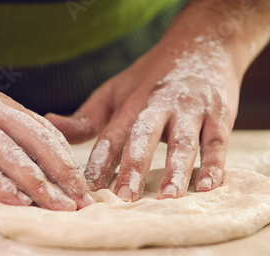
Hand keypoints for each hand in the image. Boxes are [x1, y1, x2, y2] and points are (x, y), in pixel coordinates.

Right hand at [0, 52, 93, 209]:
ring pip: (12, 157)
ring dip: (40, 186)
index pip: (46, 134)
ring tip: (60, 208)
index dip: (68, 161)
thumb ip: (3, 127)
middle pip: (38, 146)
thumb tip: (30, 154)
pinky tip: (15, 201)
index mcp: (2, 106)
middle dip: (64, 176)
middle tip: (83, 202)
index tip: (83, 186)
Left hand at [46, 36, 239, 200]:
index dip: (98, 163)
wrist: (203, 43)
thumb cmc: (152, 75)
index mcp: (131, 103)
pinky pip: (217, 142)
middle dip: (133, 169)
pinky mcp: (219, 115)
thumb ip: (87, 115)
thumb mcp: (115, 89)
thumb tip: (50, 124)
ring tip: (168, 199)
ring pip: (183, 143)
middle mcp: (159, 106)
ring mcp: (191, 110)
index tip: (87, 191)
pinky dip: (214, 165)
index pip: (111, 137)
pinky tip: (208, 187)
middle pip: (143, 139)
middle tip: (124, 199)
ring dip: (176, 171)